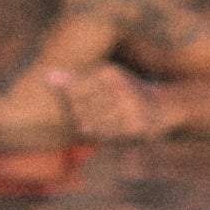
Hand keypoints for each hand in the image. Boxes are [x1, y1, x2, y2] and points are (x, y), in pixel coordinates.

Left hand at [37, 62, 165, 140]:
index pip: (72, 93)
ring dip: (93, 128)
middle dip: (83, 117)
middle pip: (79, 110)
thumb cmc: (124, 94)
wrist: (164, 107)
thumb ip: (73, 81)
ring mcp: (128, 107)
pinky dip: (104, 136)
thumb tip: (44, 76)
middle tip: (103, 114)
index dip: (74, 103)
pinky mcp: (134, 126)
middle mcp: (119, 87)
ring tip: (109, 121)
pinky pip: (104, 136)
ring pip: (89, 124)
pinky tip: (115, 130)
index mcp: (109, 73)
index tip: (93, 102)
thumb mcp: (102, 81)